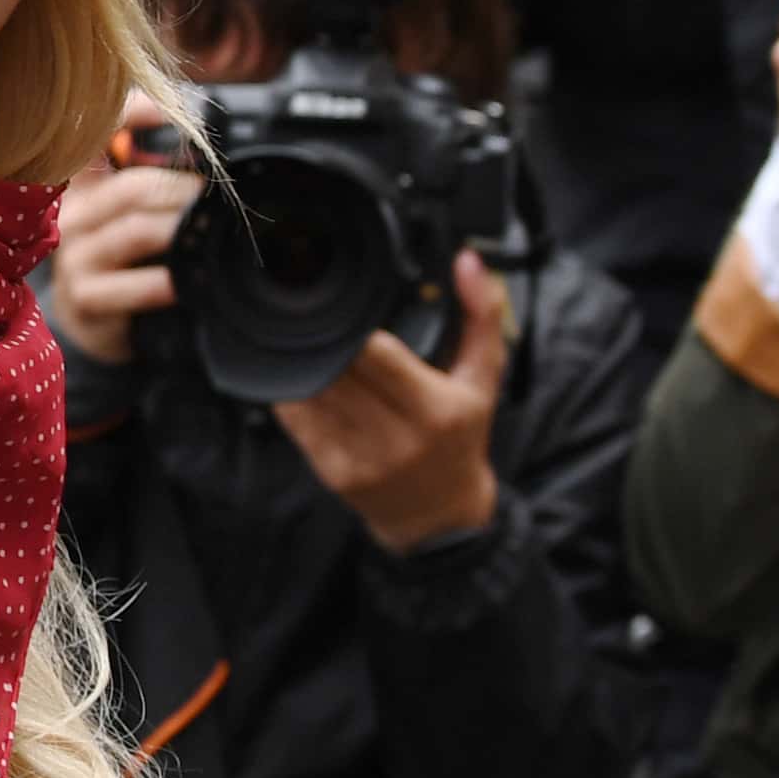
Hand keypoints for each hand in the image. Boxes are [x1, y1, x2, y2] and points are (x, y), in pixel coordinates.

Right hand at [46, 97, 200, 365]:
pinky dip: (165, 282)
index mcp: (83, 181)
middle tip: (214, 198)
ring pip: (135, 230)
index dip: (130, 114)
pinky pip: (133, 285)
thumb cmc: (121, 257)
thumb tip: (200, 137)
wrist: (93, 322)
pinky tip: (184, 282)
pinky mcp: (84, 298)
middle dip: (183, 190)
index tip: (166, 114)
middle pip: (132, 187)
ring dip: (181, 231)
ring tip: (207, 233)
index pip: (94, 133)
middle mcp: (71, 214)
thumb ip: (153, 170)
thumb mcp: (129, 210)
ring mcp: (74, 257)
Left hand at [273, 254, 510, 551]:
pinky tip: (300, 373)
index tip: (345, 304)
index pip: (378, 355)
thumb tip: (467, 260)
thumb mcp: (484, 378)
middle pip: (338, 369)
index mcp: (434, 410)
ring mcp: (359, 458)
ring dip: (306, 360)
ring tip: (308, 337)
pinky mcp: (331, 472)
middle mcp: (395, 438)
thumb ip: (482, 314)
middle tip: (318, 311)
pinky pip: (297, 419)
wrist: (440, 517)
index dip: (354, 328)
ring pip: (312, 391)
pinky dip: (294, 390)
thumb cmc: (461, 437)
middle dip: (326, 338)